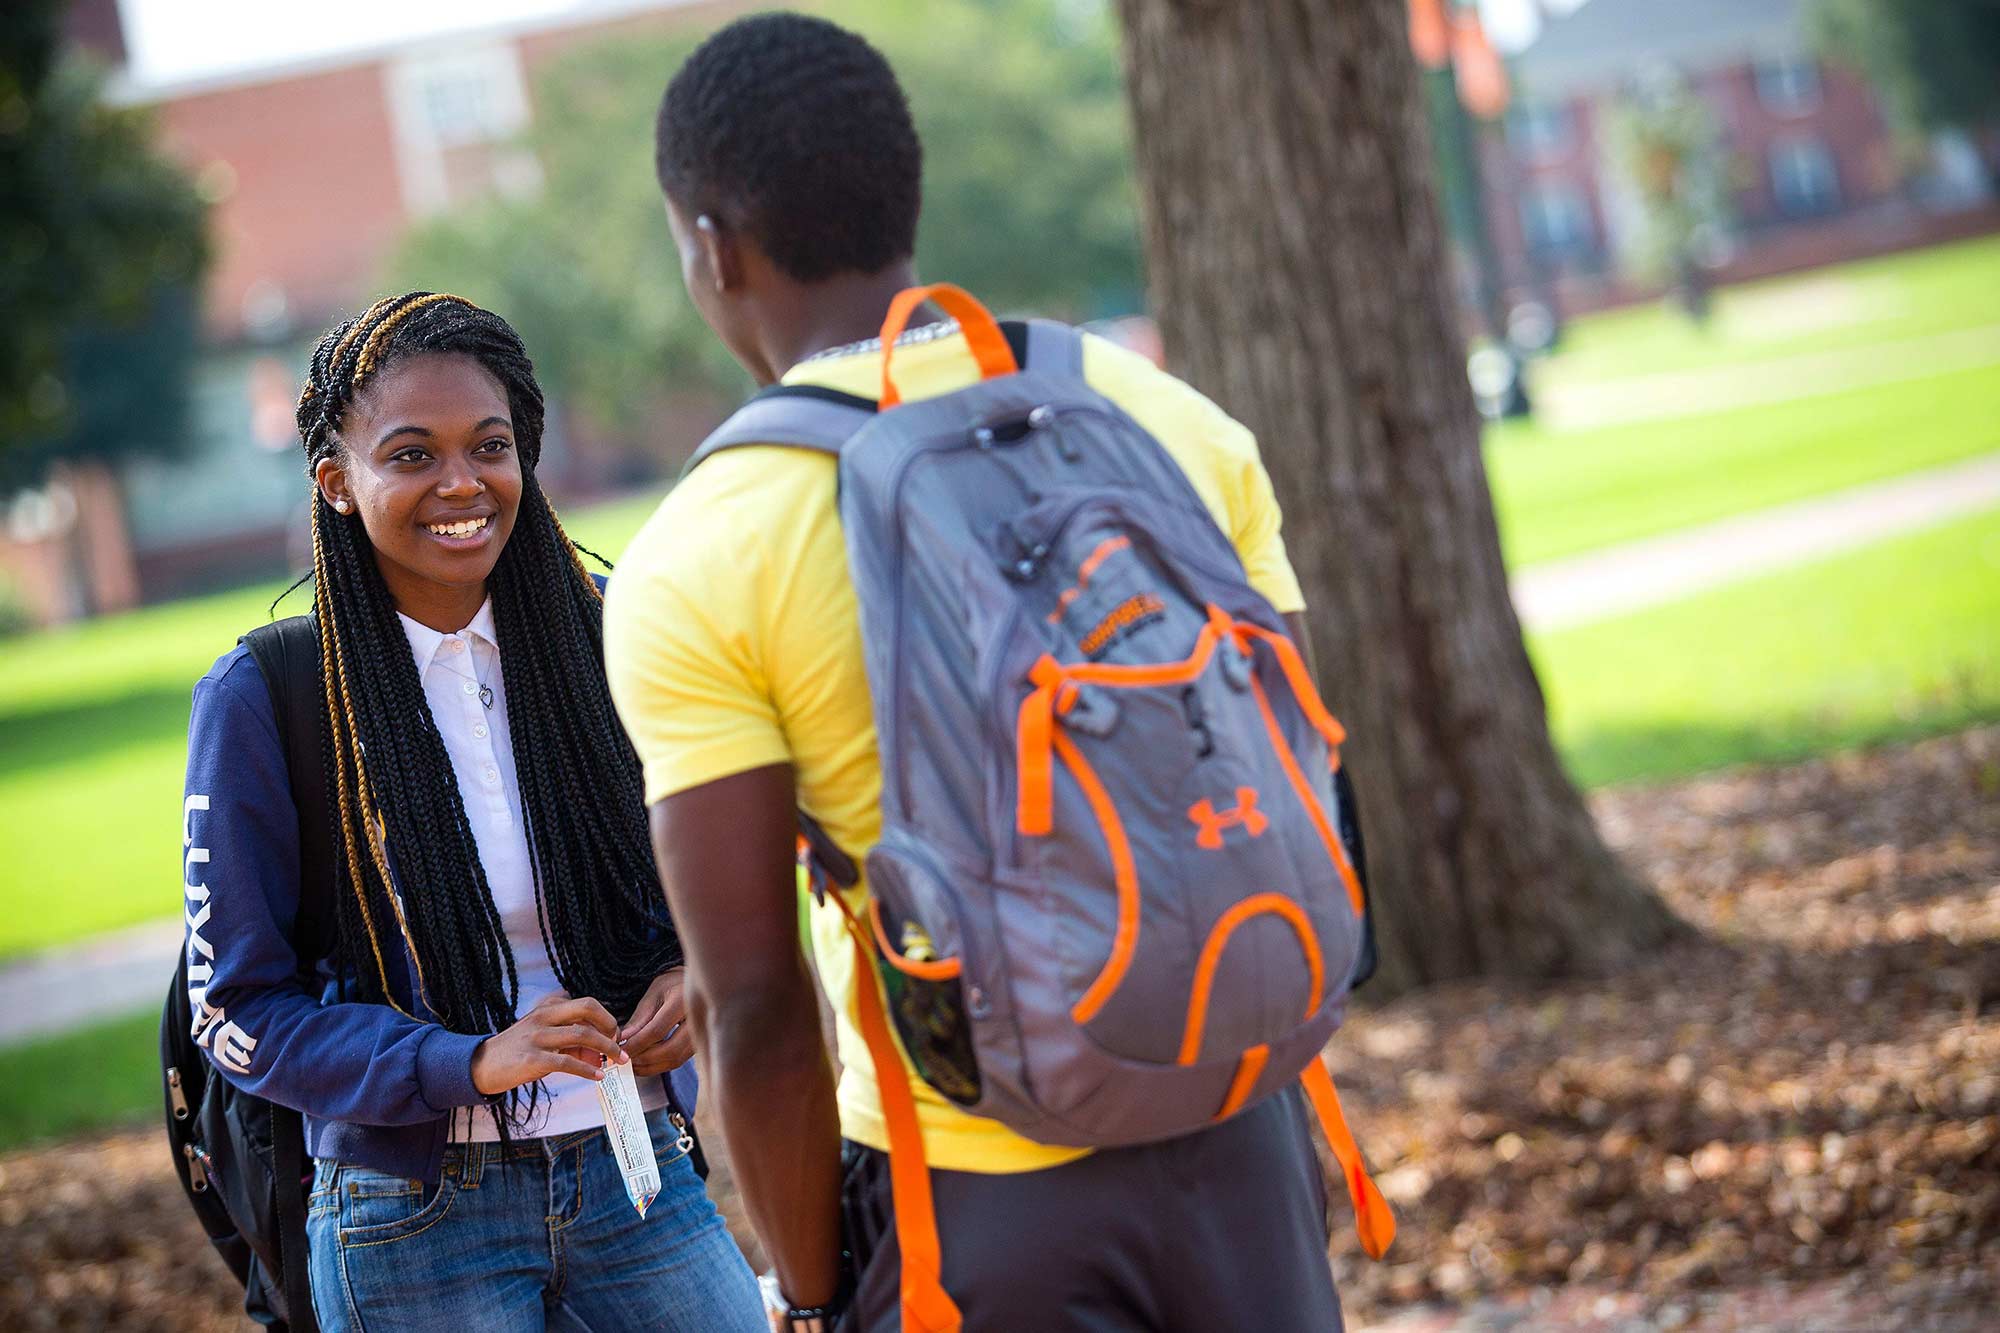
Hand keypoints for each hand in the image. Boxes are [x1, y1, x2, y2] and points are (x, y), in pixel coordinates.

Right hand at [470, 991, 624, 1095]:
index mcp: (547, 1007)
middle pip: (587, 1008)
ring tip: (616, 1062)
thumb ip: (569, 1039)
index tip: (614, 1036)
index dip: (606, 1018)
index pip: (587, 1004)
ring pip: (582, 1035)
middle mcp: (543, 1017)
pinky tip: (597, 1077)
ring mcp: (537, 1037)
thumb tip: (600, 1054)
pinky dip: (587, 1070)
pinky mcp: (532, 1059)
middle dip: (610, 1026)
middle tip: (619, 1045)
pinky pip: (567, 1062)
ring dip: (605, 1049)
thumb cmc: (517, 1051)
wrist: (481, 1066)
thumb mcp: (542, 1036)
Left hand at [620, 967, 694, 1076]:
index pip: (657, 1030)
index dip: (636, 1043)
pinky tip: (645, 1063)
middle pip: (669, 1050)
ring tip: (632, 1064)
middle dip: (644, 1058)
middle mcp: (698, 1019)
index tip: (619, 1050)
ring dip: (651, 1066)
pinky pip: (679, 1061)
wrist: (695, 985)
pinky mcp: (700, 1044)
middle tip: (625, 1060)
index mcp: (683, 1001)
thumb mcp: (653, 995)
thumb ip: (640, 1018)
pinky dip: (659, 1066)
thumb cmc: (671, 986)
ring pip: (675, 1059)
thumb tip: (623, 1041)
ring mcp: (702, 1034)